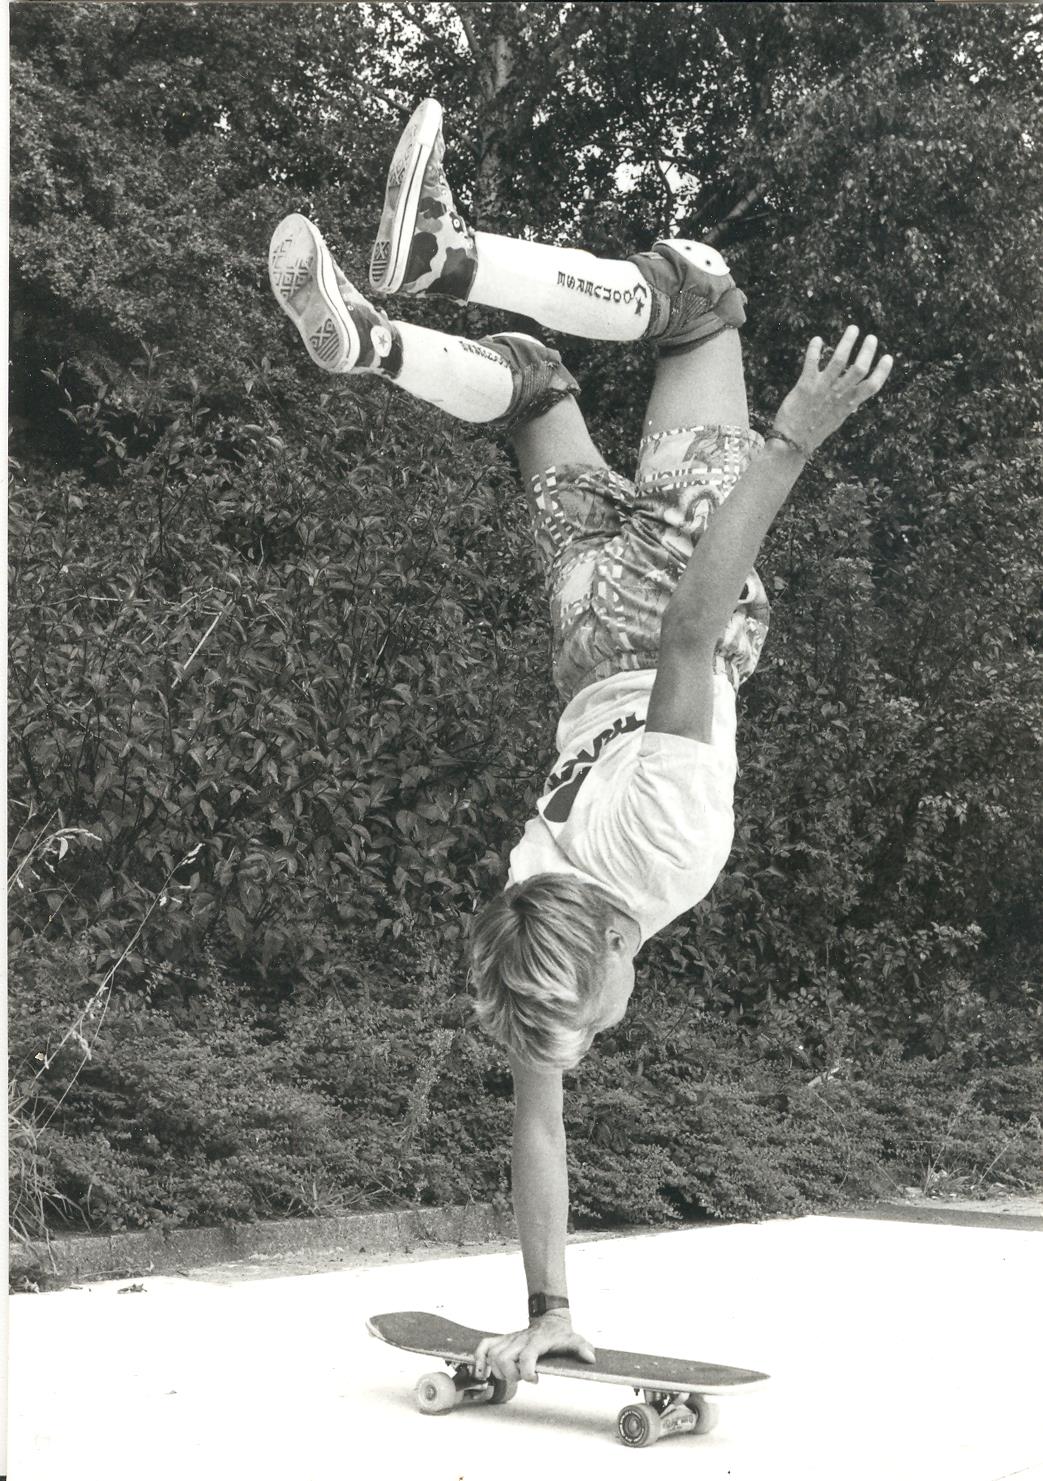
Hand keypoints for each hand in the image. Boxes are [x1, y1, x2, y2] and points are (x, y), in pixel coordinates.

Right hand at [473, 1311, 596, 1384]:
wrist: (549, 1318)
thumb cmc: (559, 1333)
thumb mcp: (573, 1339)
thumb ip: (581, 1348)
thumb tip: (590, 1357)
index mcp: (536, 1341)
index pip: (526, 1356)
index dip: (527, 1372)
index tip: (535, 1380)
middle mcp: (520, 1339)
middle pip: (504, 1358)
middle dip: (510, 1374)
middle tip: (521, 1377)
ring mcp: (509, 1339)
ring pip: (493, 1355)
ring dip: (498, 1370)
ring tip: (510, 1375)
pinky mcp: (502, 1340)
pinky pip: (484, 1346)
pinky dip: (479, 1359)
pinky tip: (482, 1372)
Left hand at [772, 325, 893, 453]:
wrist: (792, 443)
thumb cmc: (813, 432)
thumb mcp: (836, 420)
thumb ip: (846, 406)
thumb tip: (854, 400)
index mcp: (848, 404)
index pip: (872, 386)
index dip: (882, 371)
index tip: (888, 357)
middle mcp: (838, 395)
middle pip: (859, 369)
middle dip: (868, 351)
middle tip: (871, 337)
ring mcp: (822, 390)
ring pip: (839, 360)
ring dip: (847, 342)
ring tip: (853, 328)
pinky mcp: (805, 386)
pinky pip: (812, 362)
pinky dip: (814, 349)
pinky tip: (817, 339)